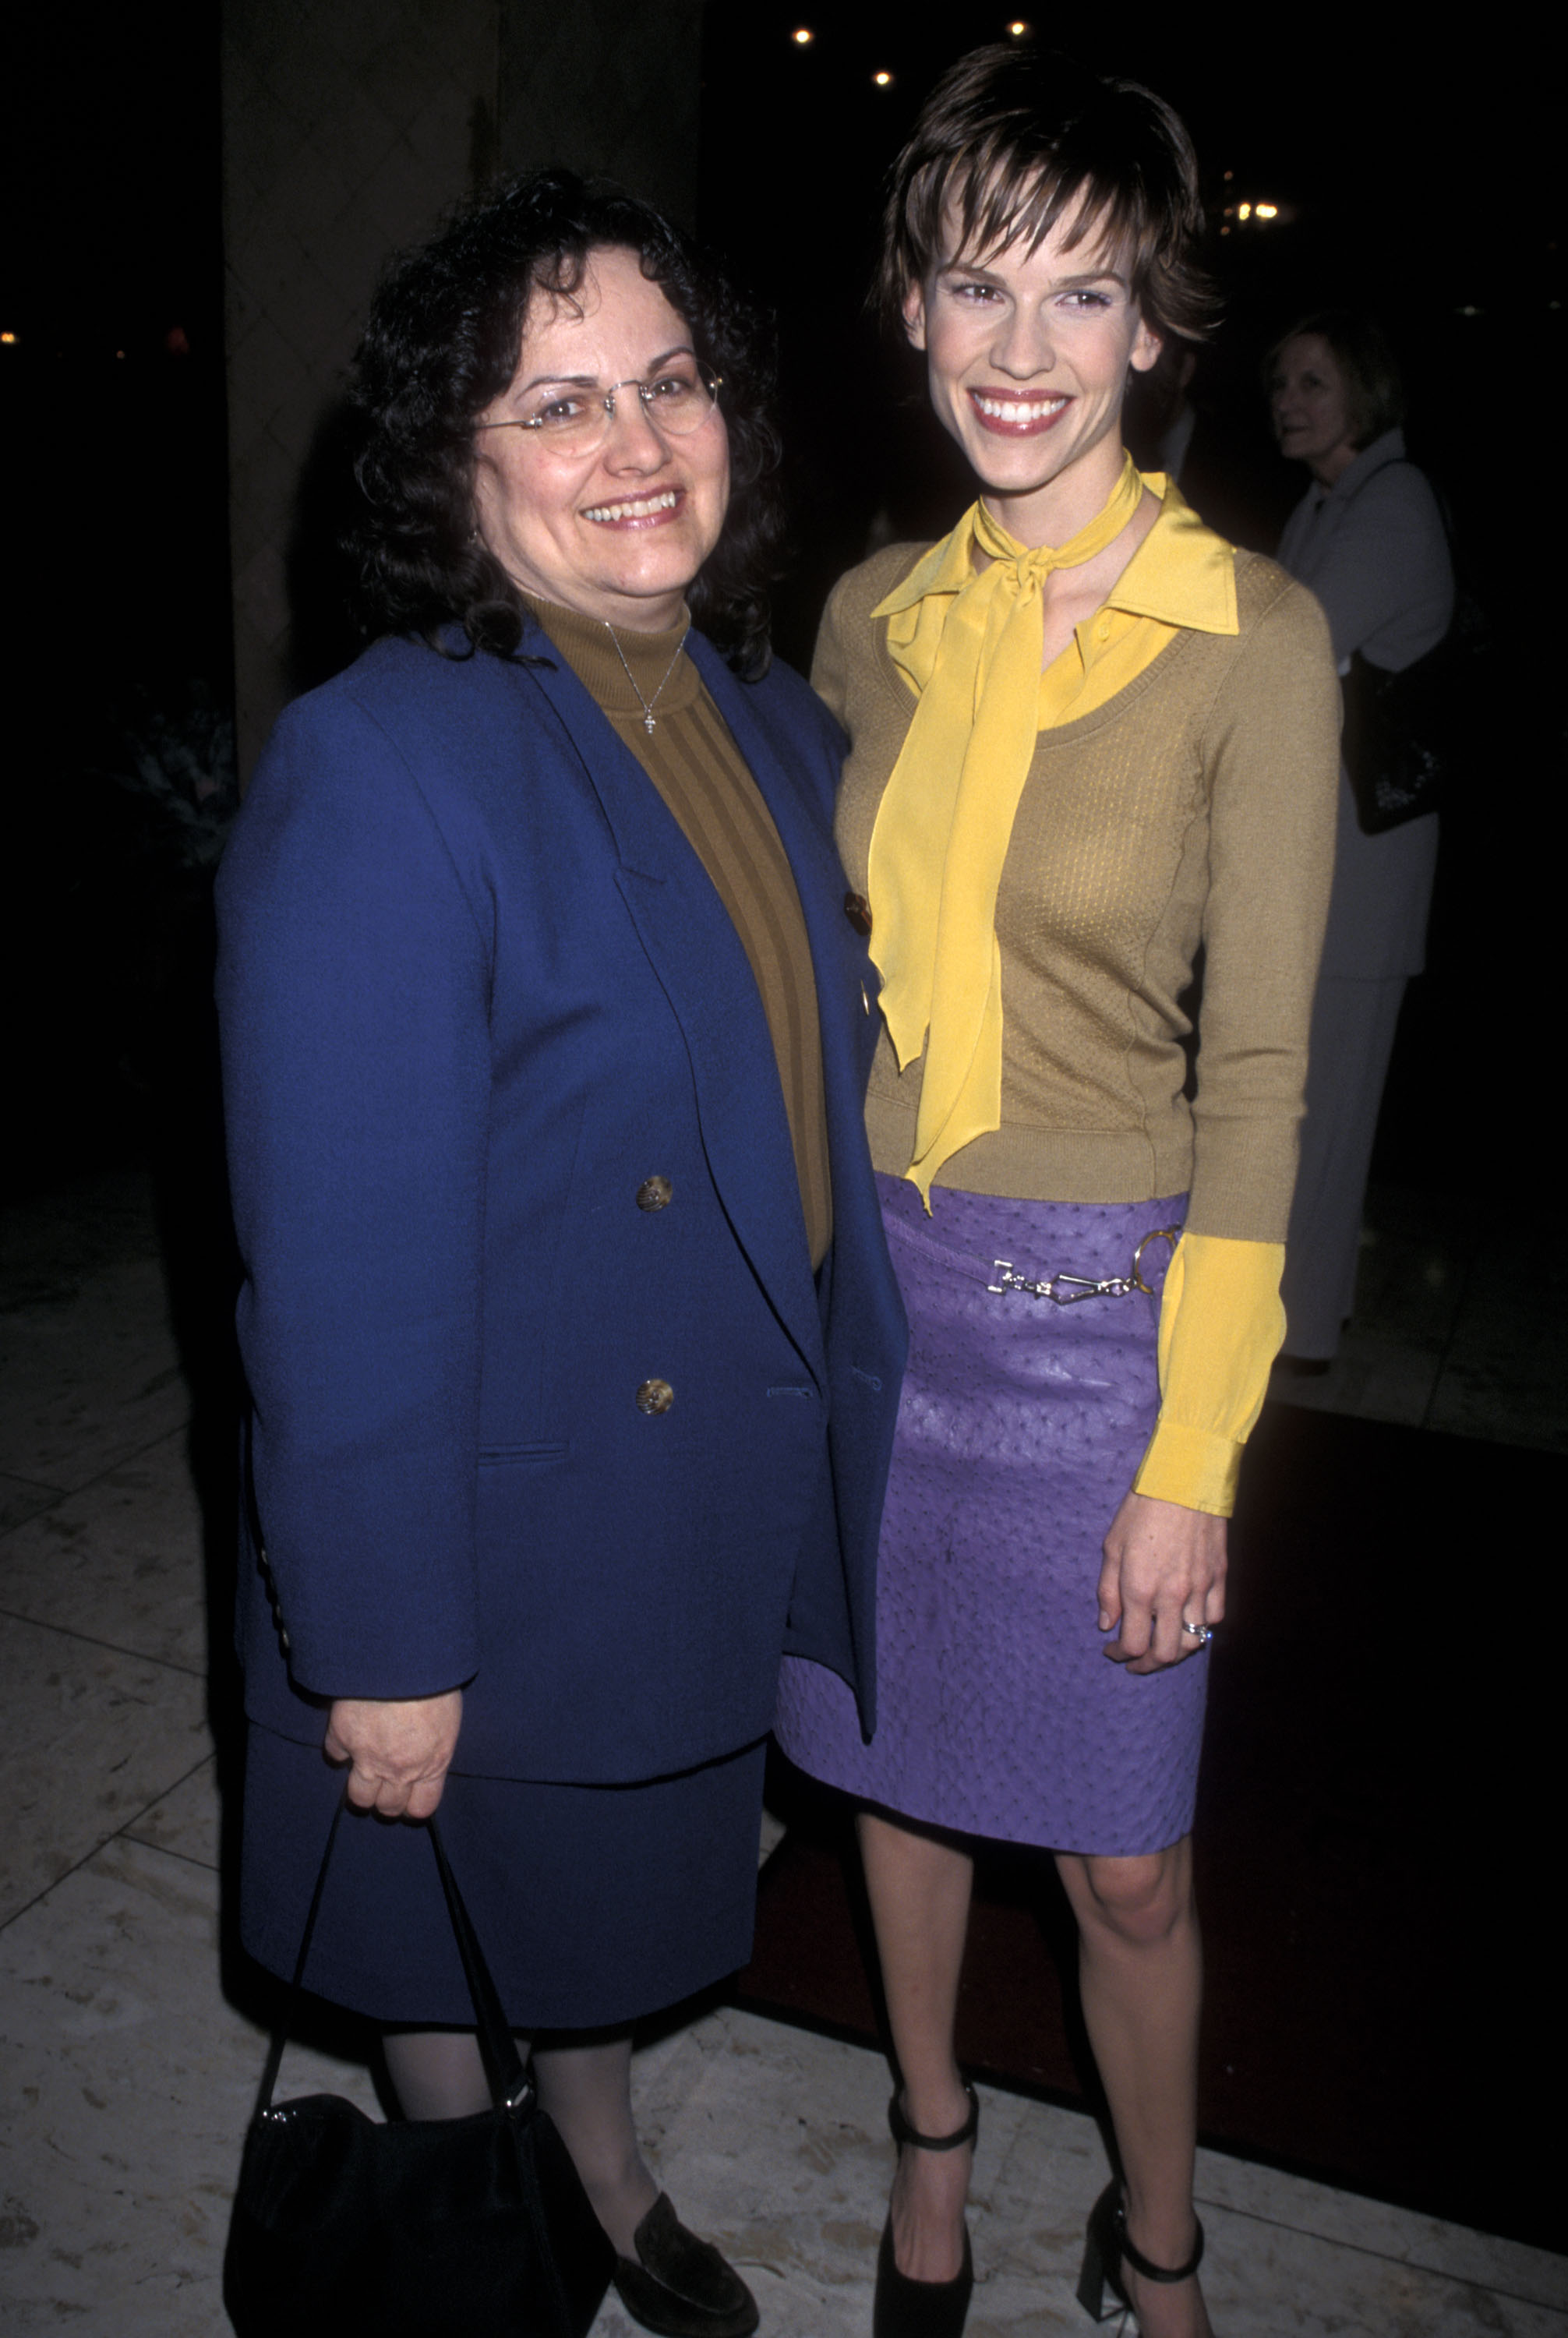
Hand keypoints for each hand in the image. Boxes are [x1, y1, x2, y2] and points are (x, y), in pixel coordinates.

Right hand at [323, 1689, 462, 1818]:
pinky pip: (335, 1754)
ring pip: (359, 1797)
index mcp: (431, 1765)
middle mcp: (398, 1770)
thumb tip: (427, 1753)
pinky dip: (340, 1748)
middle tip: (387, 1782)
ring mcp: (367, 1757)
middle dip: (387, 1799)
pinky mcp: (342, 1737)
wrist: (402, 1658)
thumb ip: (435, 1745)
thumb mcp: (449, 1718)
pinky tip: (349, 1736)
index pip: (421, 1808)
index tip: (410, 1797)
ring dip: (362, 1788)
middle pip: (388, 1807)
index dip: (414, 1804)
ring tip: (367, 1770)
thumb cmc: (436, 1681)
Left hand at [1097, 1492, 1225, 1674]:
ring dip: (1176, 1651)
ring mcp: (1200, 1588)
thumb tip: (1107, 1624)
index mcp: (1140, 1589)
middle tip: (1136, 1661)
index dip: (1120, 1654)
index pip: (1132, 1643)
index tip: (1112, 1649)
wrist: (1184, 1480)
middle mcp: (1172, 1596)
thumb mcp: (1112, 1545)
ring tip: (1163, 1647)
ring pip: (1194, 1642)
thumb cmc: (1142, 1508)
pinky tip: (1188, 1622)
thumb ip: (1108, 1590)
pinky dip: (1202, 1628)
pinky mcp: (1219, 1577)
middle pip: (1165, 1653)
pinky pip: (1215, 1617)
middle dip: (1147, 1664)